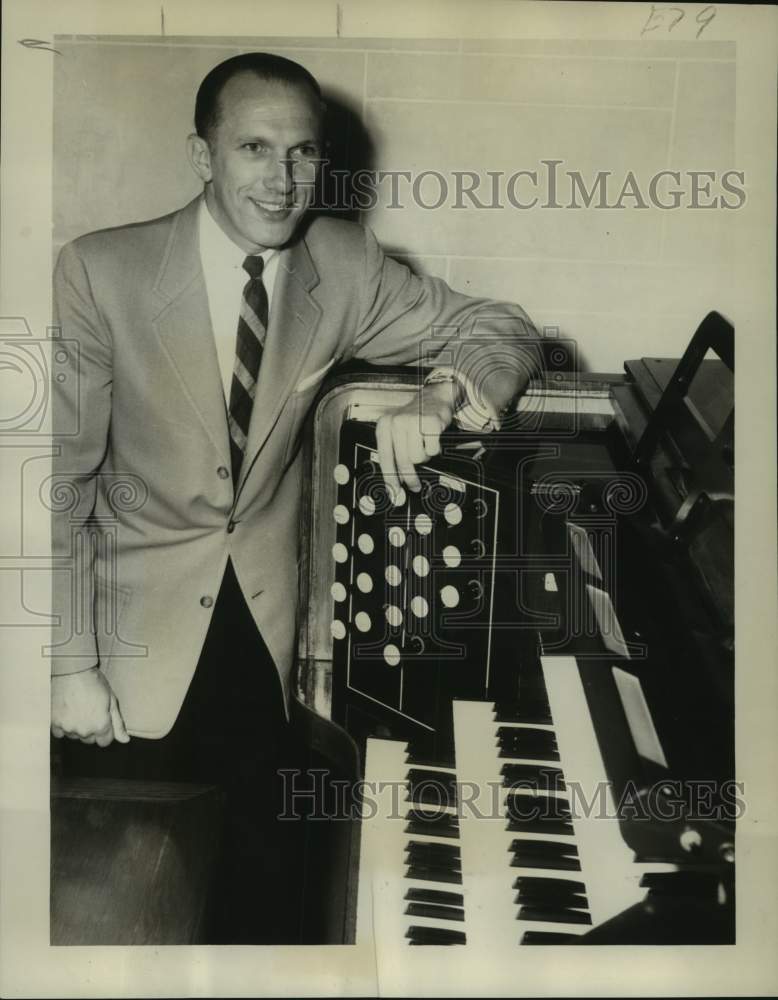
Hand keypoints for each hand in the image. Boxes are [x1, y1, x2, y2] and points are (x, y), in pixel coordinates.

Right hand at [51, 667, 129, 745]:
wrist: (71, 671)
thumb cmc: (94, 683)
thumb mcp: (111, 700)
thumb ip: (118, 723)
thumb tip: (125, 740)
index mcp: (100, 725)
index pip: (105, 741)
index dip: (106, 731)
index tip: (103, 719)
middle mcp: (84, 730)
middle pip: (90, 739)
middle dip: (92, 729)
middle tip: (90, 710)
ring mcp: (67, 727)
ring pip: (75, 736)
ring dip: (77, 727)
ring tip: (79, 709)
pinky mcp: (54, 722)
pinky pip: (60, 732)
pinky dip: (64, 725)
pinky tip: (68, 712)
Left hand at [376, 382, 456, 496]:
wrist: (434, 396)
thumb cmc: (416, 418)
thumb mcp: (398, 430)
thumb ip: (395, 451)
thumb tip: (397, 481)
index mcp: (384, 426)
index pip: (385, 458)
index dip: (390, 479)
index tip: (394, 493)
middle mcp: (396, 422)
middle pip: (402, 461)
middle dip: (410, 477)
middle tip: (415, 486)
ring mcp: (413, 421)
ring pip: (418, 457)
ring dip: (424, 456)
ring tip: (424, 446)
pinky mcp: (430, 422)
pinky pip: (432, 450)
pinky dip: (434, 448)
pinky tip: (432, 439)